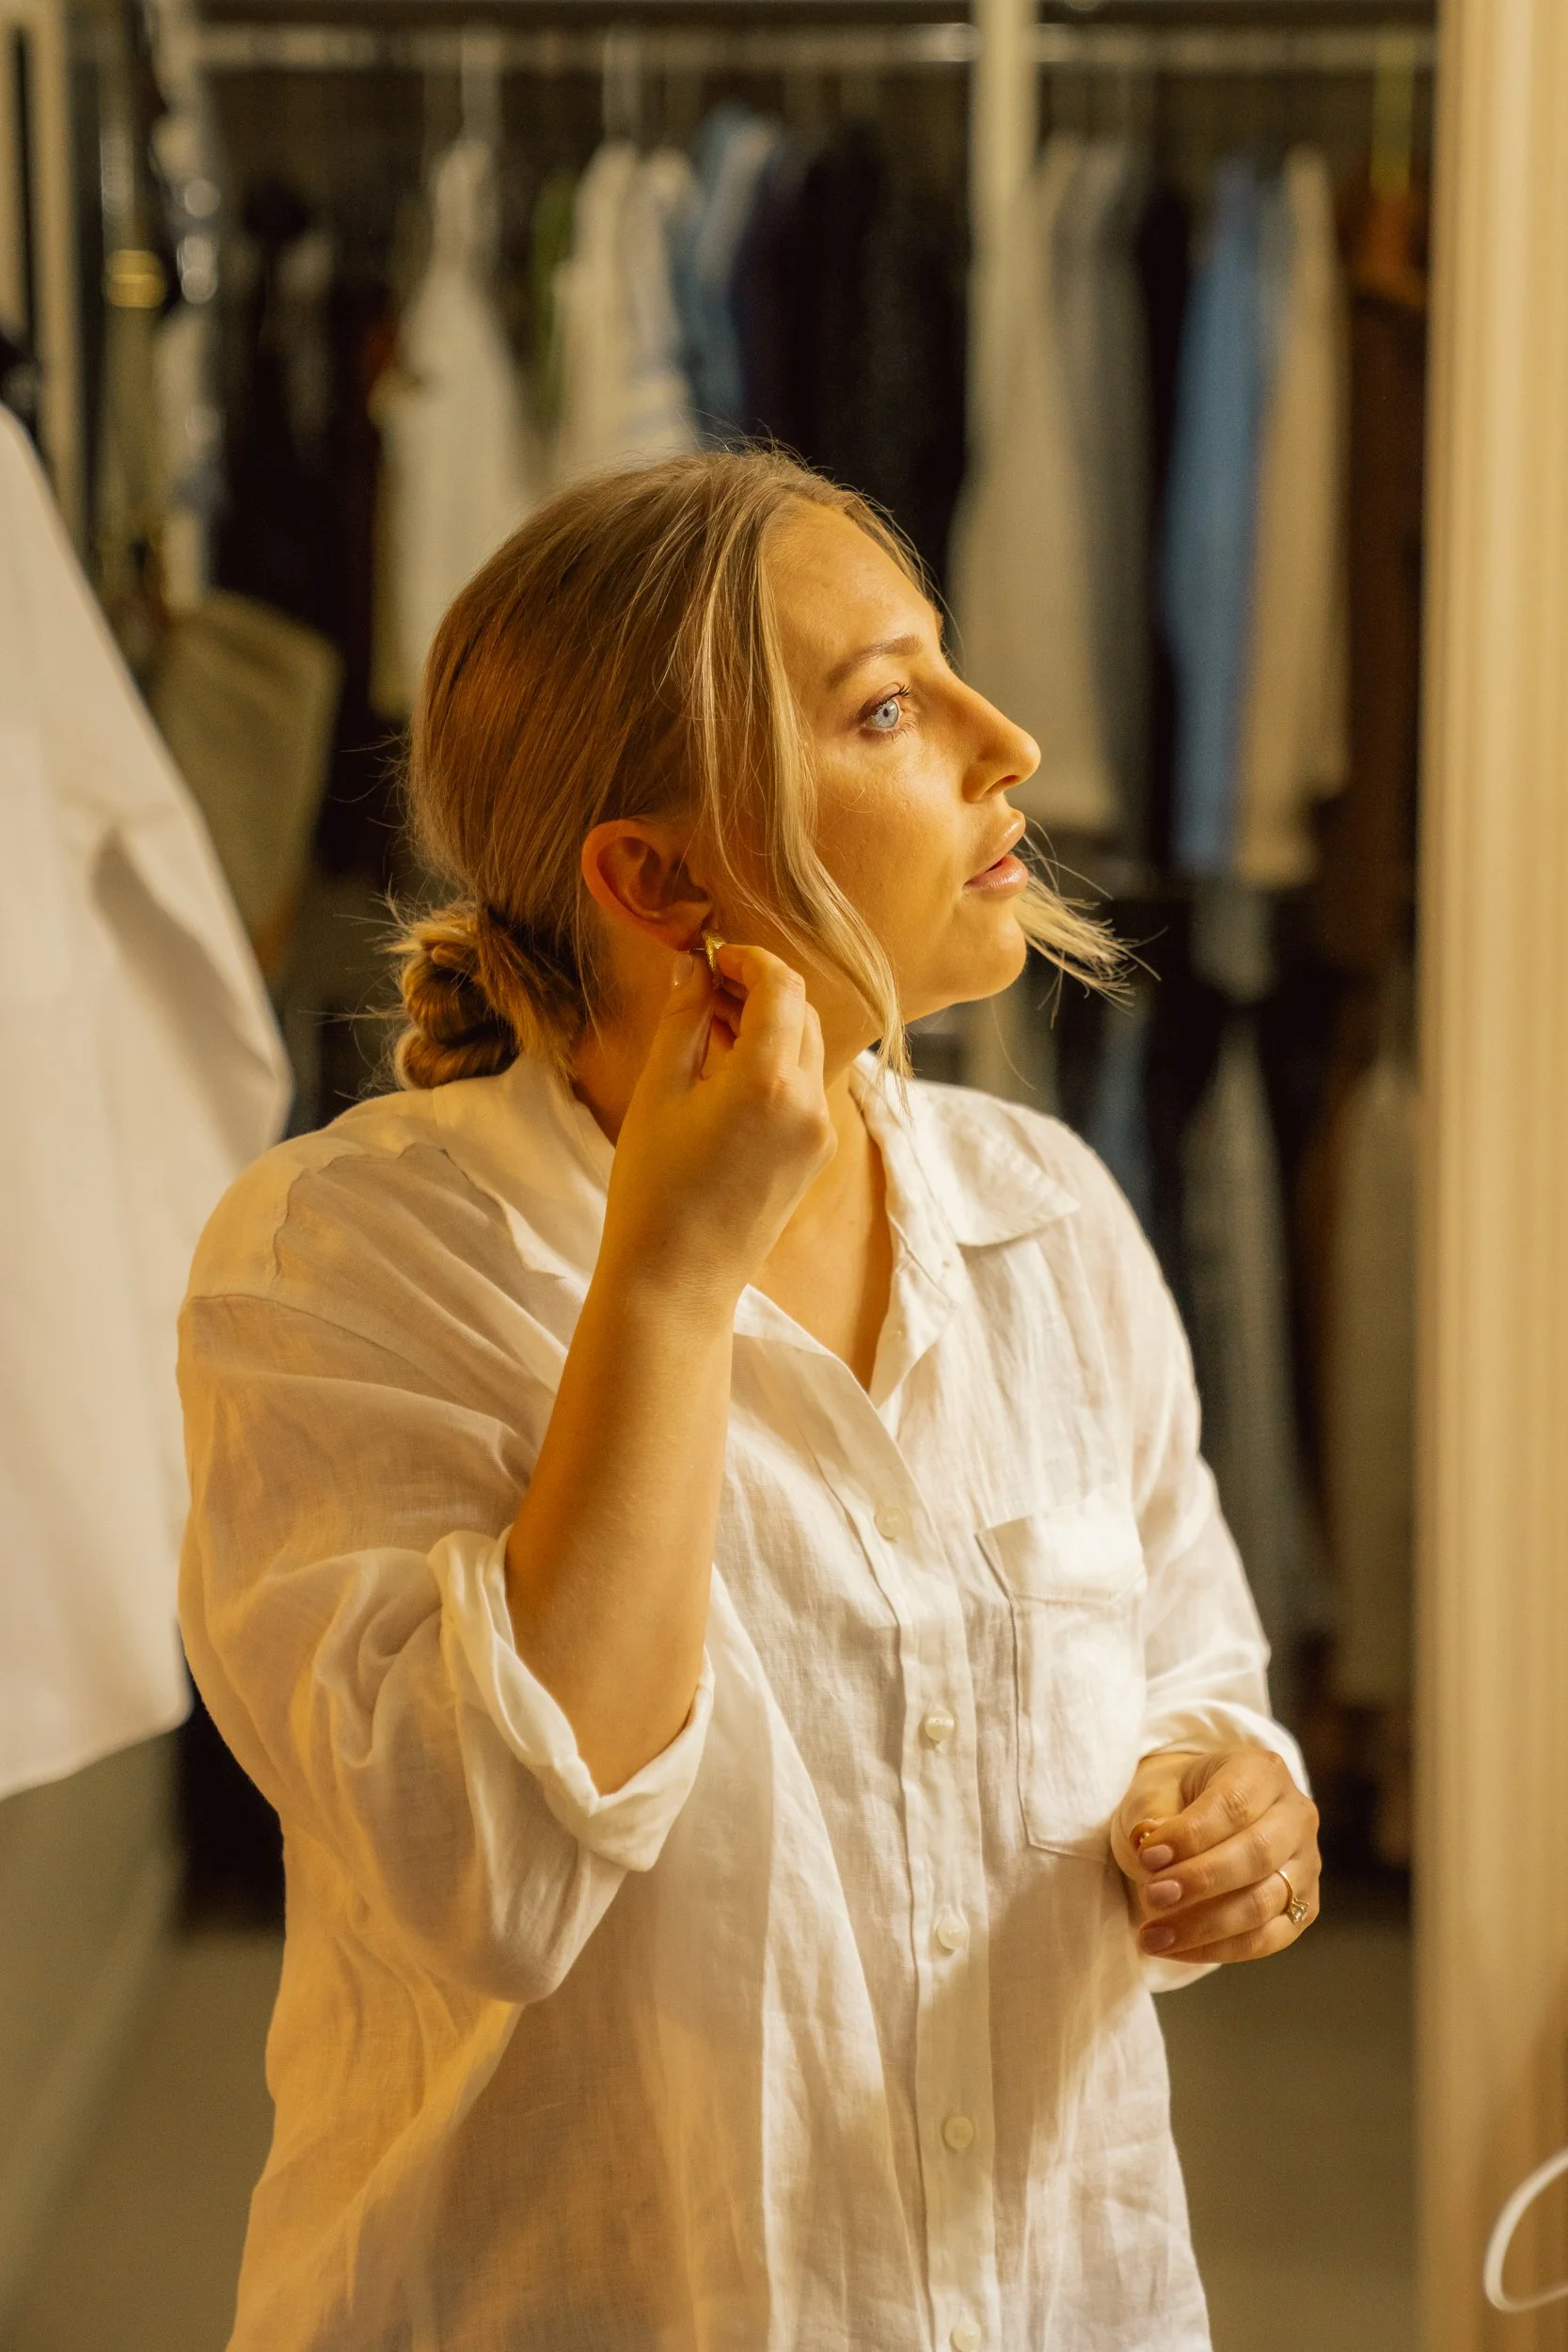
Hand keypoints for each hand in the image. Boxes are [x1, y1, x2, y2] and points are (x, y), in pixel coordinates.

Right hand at [600, 943, 836, 1307]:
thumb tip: (692, 965)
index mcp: (770, 1081)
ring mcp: (820, 1132)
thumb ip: (682, 1020)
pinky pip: (804, 1088)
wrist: (678, 1280)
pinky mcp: (816, 1155)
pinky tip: (725, 1074)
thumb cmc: (654, 1190)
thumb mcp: (658, 1093)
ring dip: (766, 1026)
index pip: (781, 986)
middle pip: (801, 1013)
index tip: (711, 956)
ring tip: (706, 1029)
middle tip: (704, 987)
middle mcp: (810, 1103)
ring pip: (805, 1049)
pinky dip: (774, 1065)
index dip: (748, 958)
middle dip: (757, 989)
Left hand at [1110, 1747, 1320, 1965]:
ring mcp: (1306, 1865)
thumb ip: (1153, 1813)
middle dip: (1201, 1881)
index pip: (1234, 1805)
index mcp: (1263, 1772)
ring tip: (1152, 1936)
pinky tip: (1176, 1950)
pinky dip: (1218, 1949)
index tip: (1146, 1857)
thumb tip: (1150, 1846)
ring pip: (1263, 1904)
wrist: (1201, 1818)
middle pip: (1258, 1855)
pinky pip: (1267, 1939)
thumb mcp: (1157, 1789)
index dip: (1191, 1836)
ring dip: (1204, 1927)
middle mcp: (1296, 1816)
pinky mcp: (1303, 1908)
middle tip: (1152, 1897)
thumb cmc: (1178, 1798)